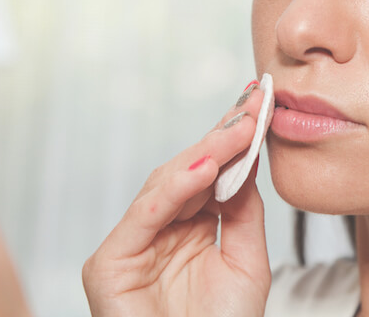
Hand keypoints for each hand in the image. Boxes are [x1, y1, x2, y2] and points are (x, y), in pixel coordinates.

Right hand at [83, 87, 270, 315]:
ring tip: (239, 129)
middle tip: (253, 105)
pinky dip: (174, 188)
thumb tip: (247, 159)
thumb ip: (244, 210)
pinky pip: (144, 215)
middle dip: (221, 136)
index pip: (209, 175)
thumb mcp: (246, 260)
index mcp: (188, 230)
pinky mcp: (109, 263)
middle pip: (187, 172)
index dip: (232, 140)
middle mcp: (159, 232)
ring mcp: (133, 245)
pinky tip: (207, 166)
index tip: (258, 106)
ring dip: (205, 154)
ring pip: (164, 184)